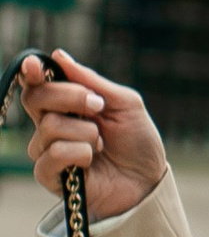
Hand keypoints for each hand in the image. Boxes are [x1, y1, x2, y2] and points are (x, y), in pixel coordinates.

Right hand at [17, 50, 168, 221]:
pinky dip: (79, 152)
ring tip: (101, 144)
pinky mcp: (48, 175)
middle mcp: (52, 124)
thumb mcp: (125, 104)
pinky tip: (91, 159)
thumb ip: (92, 82)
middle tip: (98, 106)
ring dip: (85, 132)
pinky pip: (52, 153)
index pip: (39, 84)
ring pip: (49, 126)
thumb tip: (59, 55)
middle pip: (35, 98)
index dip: (33, 72)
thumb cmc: (138, 143)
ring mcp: (47, 149)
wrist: (147, 181)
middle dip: (71, 97)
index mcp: (67, 105)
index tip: (36, 65)